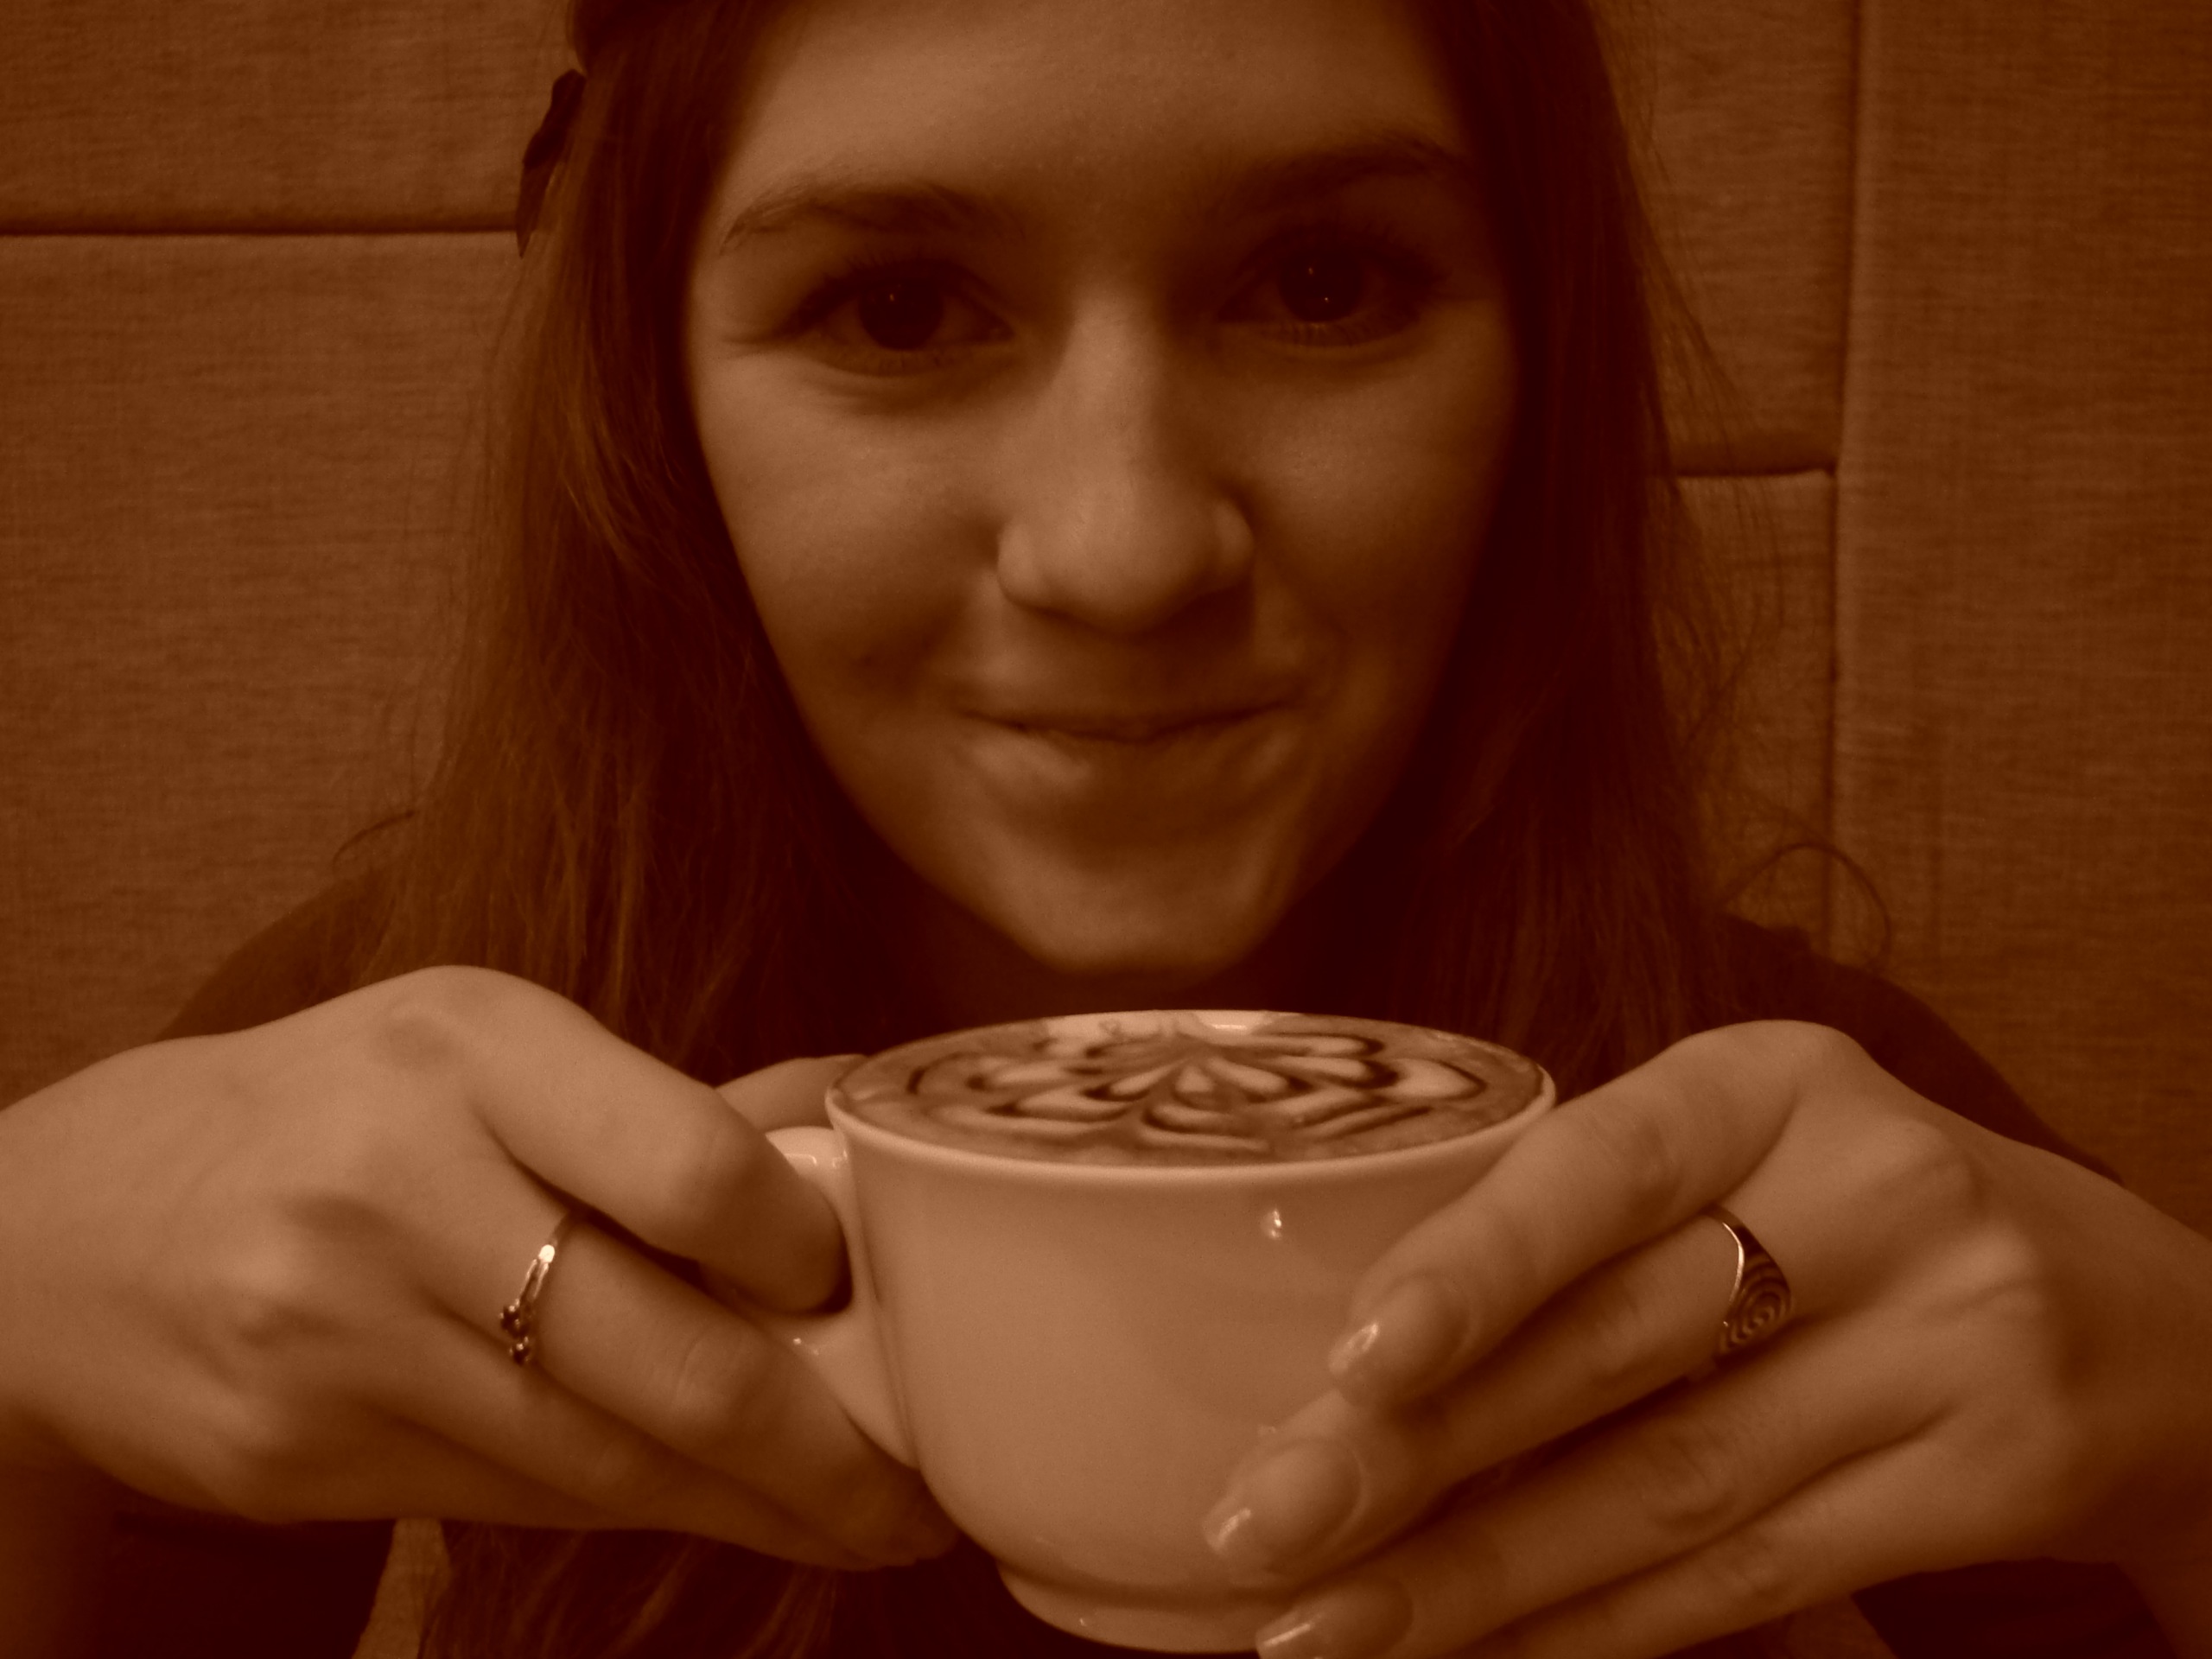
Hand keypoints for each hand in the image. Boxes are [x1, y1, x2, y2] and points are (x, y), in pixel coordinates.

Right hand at [0, 967, 954, 1569]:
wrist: (92, 1225)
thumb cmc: (345, 1111)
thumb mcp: (485, 1048)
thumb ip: (662, 1099)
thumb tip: (856, 1113)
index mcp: (476, 1047)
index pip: (690, 1166)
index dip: (805, 1250)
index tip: (864, 1292)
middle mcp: (405, 1182)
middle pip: (666, 1359)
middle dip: (820, 1449)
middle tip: (920, 1488)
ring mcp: (340, 1331)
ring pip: (603, 1461)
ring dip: (755, 1508)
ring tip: (860, 1519)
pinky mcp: (298, 1452)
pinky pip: (519, 1503)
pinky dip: (638, 1514)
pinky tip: (718, 1512)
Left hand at [1198, 1021, 2211, 1657]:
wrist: (2148, 1323)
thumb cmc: (1865, 1215)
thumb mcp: (1755, 1152)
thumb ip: (1591, 1216)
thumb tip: (1345, 1349)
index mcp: (1773, 1082)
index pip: (1603, 1170)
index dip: (1479, 1269)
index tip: (1353, 1362)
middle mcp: (1874, 1194)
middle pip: (1614, 1354)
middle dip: (1419, 1457)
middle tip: (1263, 1526)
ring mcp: (1950, 1343)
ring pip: (1666, 1489)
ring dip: (1477, 1575)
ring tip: (1324, 1626)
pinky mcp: (1989, 1477)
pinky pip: (1750, 1576)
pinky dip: (1595, 1628)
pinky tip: (1481, 1654)